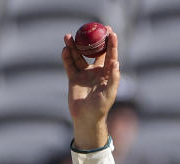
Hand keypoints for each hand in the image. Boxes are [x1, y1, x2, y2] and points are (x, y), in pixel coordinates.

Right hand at [62, 28, 118, 148]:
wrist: (86, 118)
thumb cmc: (101, 108)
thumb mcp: (109, 93)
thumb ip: (113, 78)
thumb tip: (115, 62)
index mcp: (107, 74)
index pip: (110, 55)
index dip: (111, 44)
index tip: (110, 32)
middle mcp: (96, 72)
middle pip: (93, 52)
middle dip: (91, 40)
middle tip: (89, 28)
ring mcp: (84, 74)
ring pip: (78, 56)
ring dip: (74, 46)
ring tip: (69, 37)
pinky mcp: (74, 78)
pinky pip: (69, 65)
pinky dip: (66, 57)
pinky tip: (64, 49)